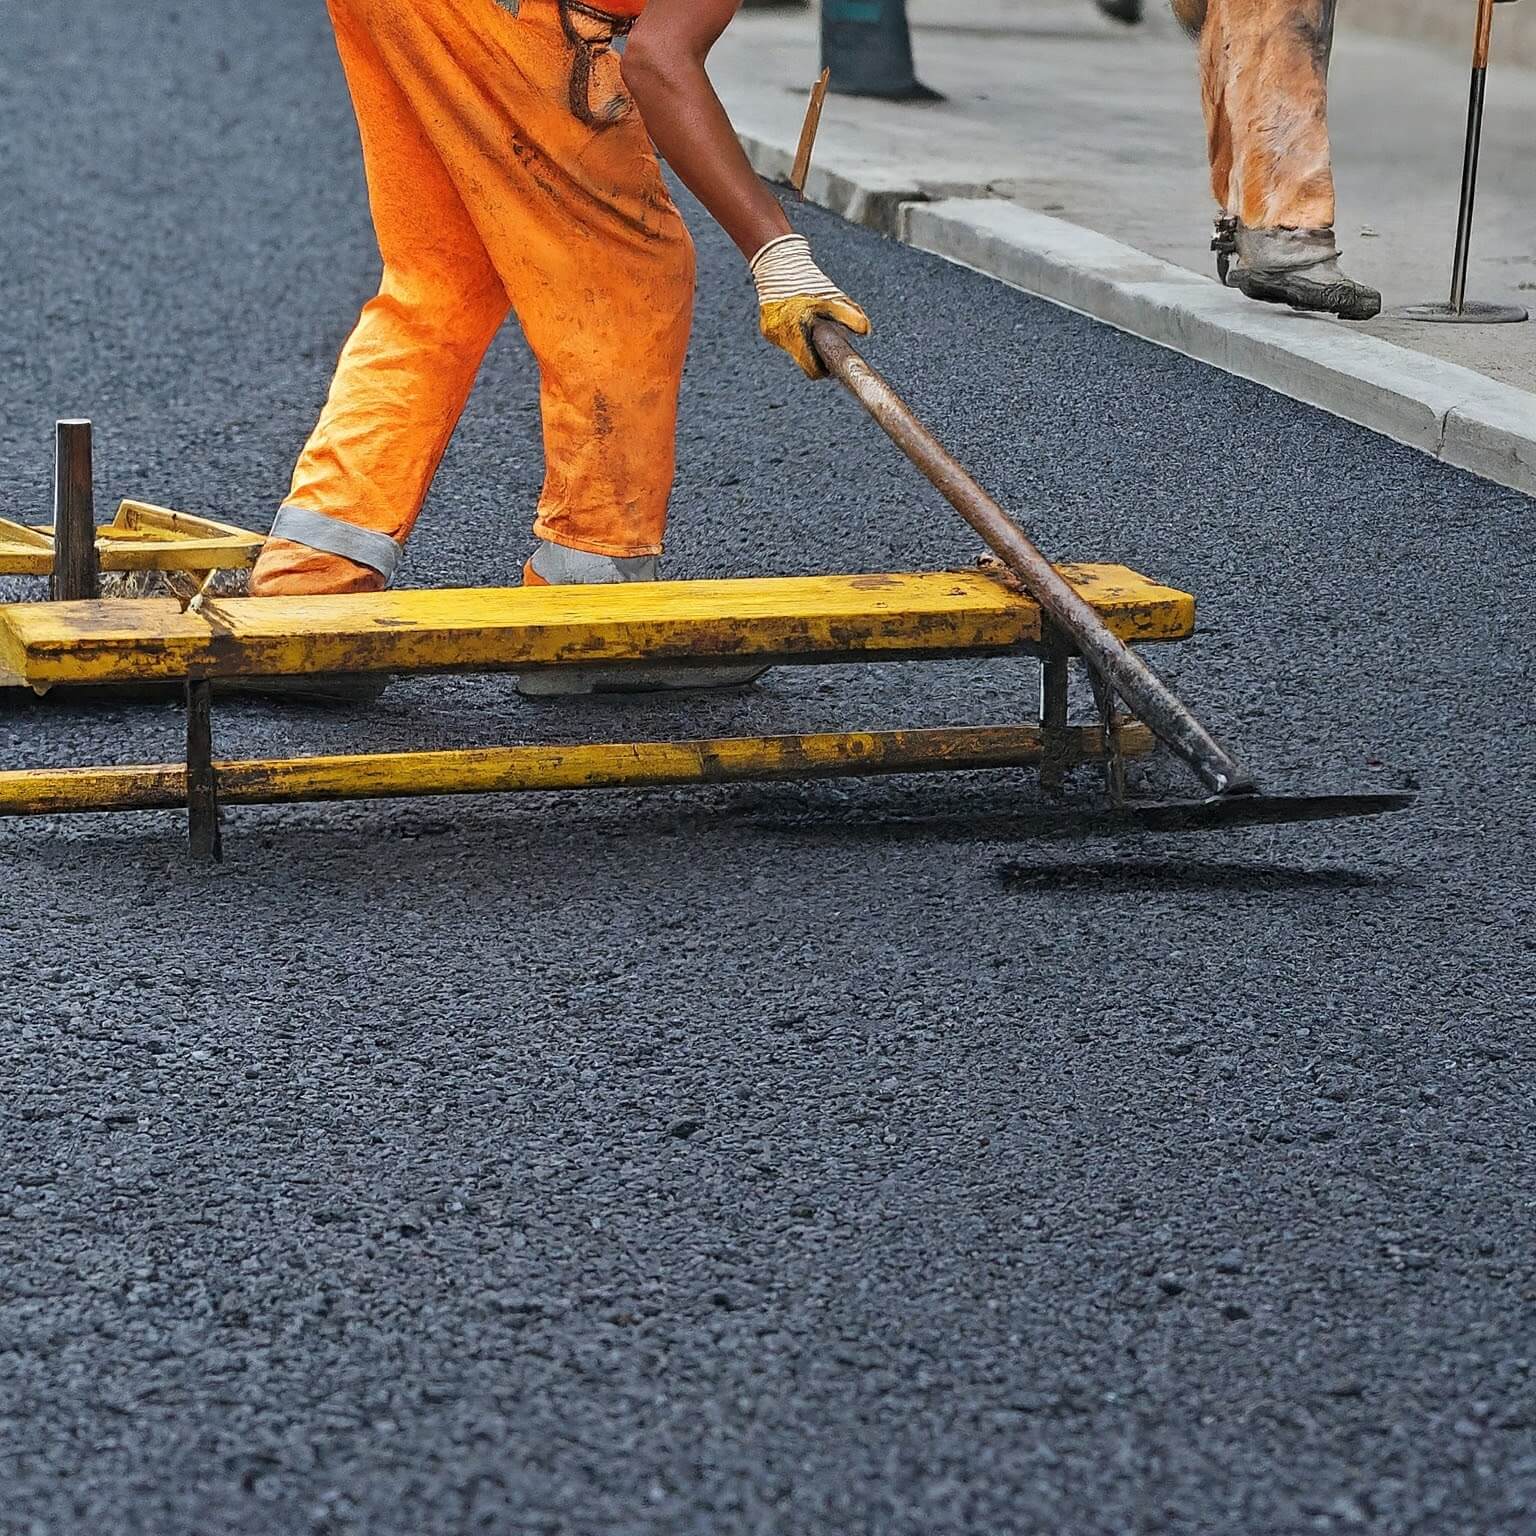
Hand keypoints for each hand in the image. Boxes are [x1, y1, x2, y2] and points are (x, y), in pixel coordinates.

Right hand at [751, 235, 870, 378]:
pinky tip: (798, 319)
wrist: (778, 263)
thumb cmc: (806, 280)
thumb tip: (865, 331)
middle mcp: (780, 336)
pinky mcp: (767, 329)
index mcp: (795, 332)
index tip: (831, 364)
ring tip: (810, 324)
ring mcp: (771, 333)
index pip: (812, 369)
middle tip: (823, 338)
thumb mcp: (832, 297)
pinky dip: (794, 333)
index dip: (824, 369)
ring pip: (794, 349)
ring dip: (804, 342)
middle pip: (803, 359)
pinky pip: (785, 339)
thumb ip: (849, 315)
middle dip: (814, 352)